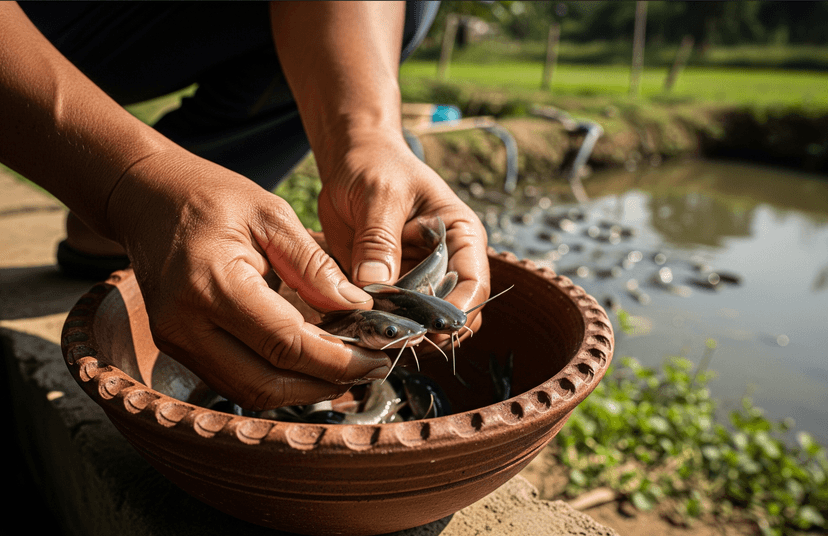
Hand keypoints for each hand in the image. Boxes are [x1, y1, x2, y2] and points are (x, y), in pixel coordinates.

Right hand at [107, 151, 390, 408]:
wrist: (148, 198)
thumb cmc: (212, 198)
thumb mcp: (273, 216)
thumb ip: (314, 266)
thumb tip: (358, 307)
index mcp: (214, 283)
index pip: (286, 344)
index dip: (338, 360)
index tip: (378, 356)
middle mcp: (186, 324)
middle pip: (266, 384)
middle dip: (324, 385)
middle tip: (369, 369)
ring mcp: (175, 341)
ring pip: (249, 393)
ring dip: (302, 390)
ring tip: (345, 369)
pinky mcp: (177, 348)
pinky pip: (233, 381)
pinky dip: (275, 380)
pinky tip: (308, 364)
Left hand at [317, 136, 490, 349]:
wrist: (350, 162)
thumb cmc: (375, 166)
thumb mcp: (379, 194)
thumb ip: (378, 240)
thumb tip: (375, 286)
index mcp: (461, 236)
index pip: (473, 284)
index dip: (455, 312)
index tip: (426, 328)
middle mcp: (446, 263)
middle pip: (451, 315)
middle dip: (426, 331)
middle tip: (392, 336)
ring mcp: (418, 280)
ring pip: (421, 324)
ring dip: (400, 333)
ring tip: (370, 333)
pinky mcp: (390, 289)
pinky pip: (389, 318)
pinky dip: (376, 327)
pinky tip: (355, 327)